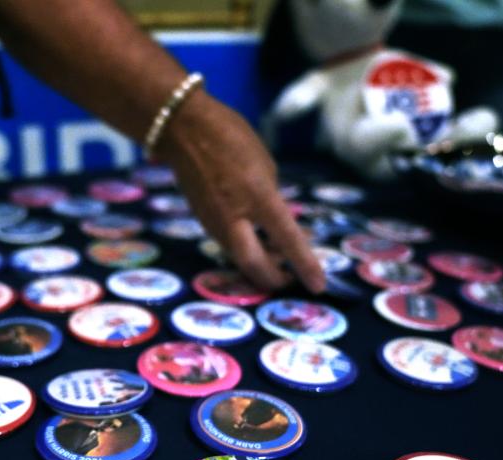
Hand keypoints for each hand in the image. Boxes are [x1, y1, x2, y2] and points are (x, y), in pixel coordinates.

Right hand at [157, 90, 325, 293]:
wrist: (183, 130)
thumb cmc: (232, 137)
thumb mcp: (264, 165)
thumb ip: (270, 197)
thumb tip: (276, 224)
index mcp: (257, 197)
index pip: (287, 239)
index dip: (305, 265)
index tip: (319, 285)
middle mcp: (233, 216)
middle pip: (253, 265)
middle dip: (272, 279)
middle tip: (288, 281)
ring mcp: (214, 221)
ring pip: (238, 256)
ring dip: (259, 262)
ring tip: (276, 257)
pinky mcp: (203, 220)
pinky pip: (228, 242)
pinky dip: (245, 247)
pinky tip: (255, 240)